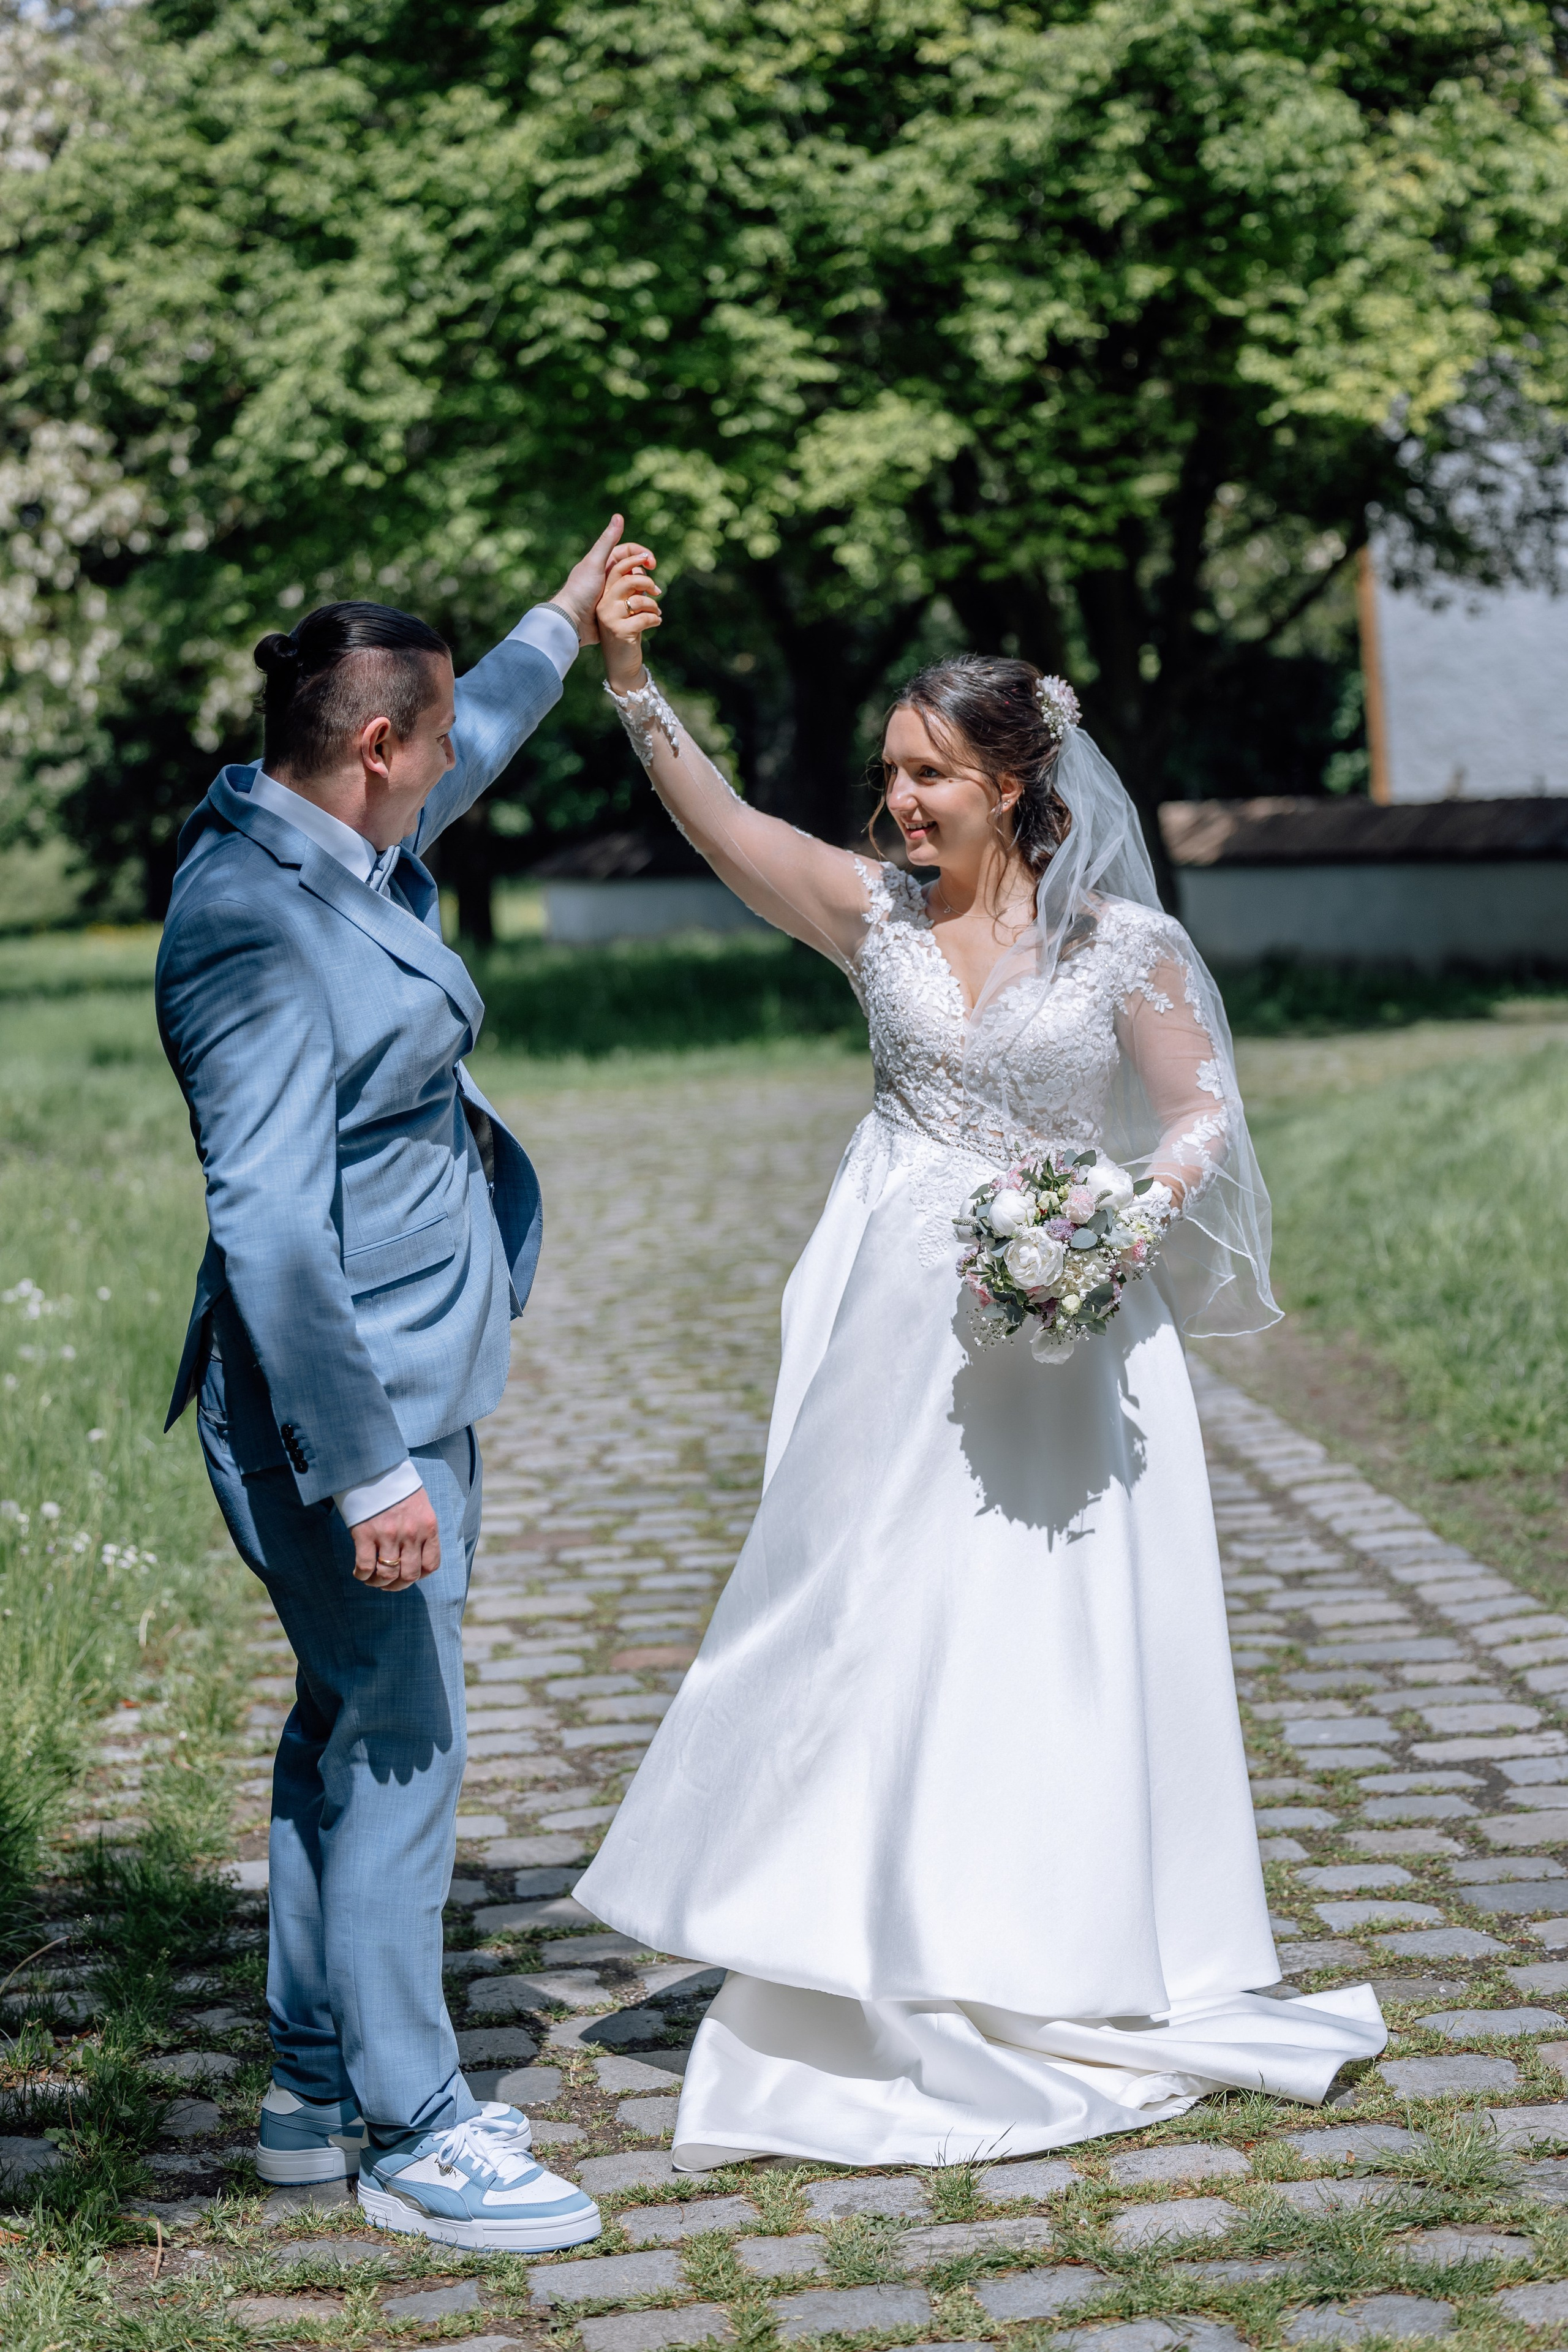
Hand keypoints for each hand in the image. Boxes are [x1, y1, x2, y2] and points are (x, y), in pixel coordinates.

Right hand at [350, 1487, 440, 1591]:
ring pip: (388, 1575)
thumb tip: (414, 1555)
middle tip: (388, 1583)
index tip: (407, 1574)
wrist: (375, 1467)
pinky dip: (362, 1575)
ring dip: (379, 1583)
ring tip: (372, 1579)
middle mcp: (411, 1534)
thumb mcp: (420, 1507)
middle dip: (398, 1585)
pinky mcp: (366, 1534)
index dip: (418, 1576)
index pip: (431, 1565)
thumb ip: (420, 1530)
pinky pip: (366, 1566)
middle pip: (409, 1576)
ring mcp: (389, 1535)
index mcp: (428, 1527)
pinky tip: (359, 1572)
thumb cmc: (397, 1488)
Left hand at [547, 516, 656, 644]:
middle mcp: (609, 574)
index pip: (630, 551)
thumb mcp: (594, 563)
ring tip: (652, 598)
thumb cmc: (581, 590)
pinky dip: (640, 603)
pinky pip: (632, 602)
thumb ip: (607, 541)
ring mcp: (612, 591)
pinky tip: (646, 608)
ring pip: (636, 586)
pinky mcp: (614, 607)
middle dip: (646, 575)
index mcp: (605, 561)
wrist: (572, 620)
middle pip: (635, 569)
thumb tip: (619, 516)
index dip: (643, 554)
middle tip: (653, 587)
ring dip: (646, 590)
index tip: (652, 564)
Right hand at [597, 543, 662, 689]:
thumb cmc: (627, 632)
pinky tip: (657, 622)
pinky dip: (655, 619)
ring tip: (657, 612)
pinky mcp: (620, 631)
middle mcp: (603, 604)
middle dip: (647, 582)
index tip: (651, 561)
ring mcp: (610, 618)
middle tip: (657, 591)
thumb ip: (632, 589)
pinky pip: (644, 618)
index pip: (617, 568)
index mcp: (604, 595)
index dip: (635, 559)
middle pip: (627, 580)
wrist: (622, 664)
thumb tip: (643, 568)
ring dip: (653, 605)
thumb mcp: (628, 608)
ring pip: (638, 600)